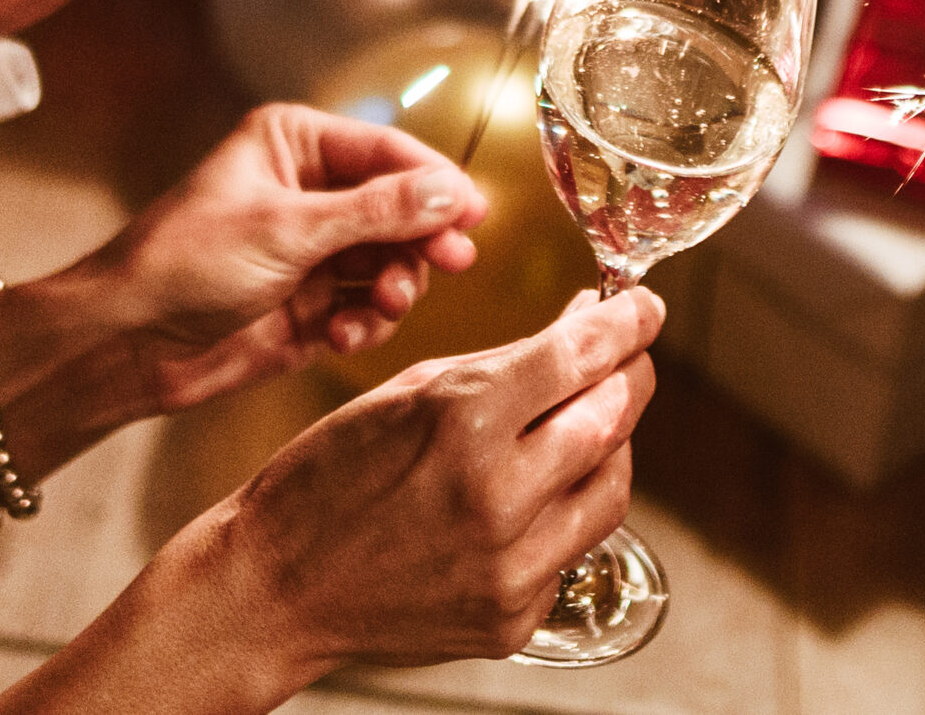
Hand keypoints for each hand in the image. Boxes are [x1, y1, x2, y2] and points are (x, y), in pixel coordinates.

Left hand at [0, 105, 489, 437]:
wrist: (125, 343)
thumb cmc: (186, 262)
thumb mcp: (288, 230)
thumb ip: (377, 212)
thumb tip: (453, 191)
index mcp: (293, 144)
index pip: (388, 151)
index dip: (435, 182)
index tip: (475, 214)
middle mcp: (307, 191)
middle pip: (400, 209)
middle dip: (419, 240)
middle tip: (445, 266)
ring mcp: (310, 251)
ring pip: (390, 262)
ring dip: (394, 286)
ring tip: (381, 307)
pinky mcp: (310, 306)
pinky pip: (366, 308)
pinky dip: (366, 322)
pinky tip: (341, 335)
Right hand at [179, 289, 662, 679]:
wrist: (277, 586)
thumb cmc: (329, 477)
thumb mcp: (408, 390)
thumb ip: (504, 363)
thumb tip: (583, 328)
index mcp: (462, 421)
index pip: (579, 359)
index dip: (627, 325)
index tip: (646, 308)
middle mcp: (497, 495)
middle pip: (611, 420)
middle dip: (629, 378)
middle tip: (628, 359)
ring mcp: (510, 566)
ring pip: (610, 489)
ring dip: (610, 446)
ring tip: (587, 422)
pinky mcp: (513, 616)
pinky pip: (571, 549)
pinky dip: (566, 512)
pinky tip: (535, 494)